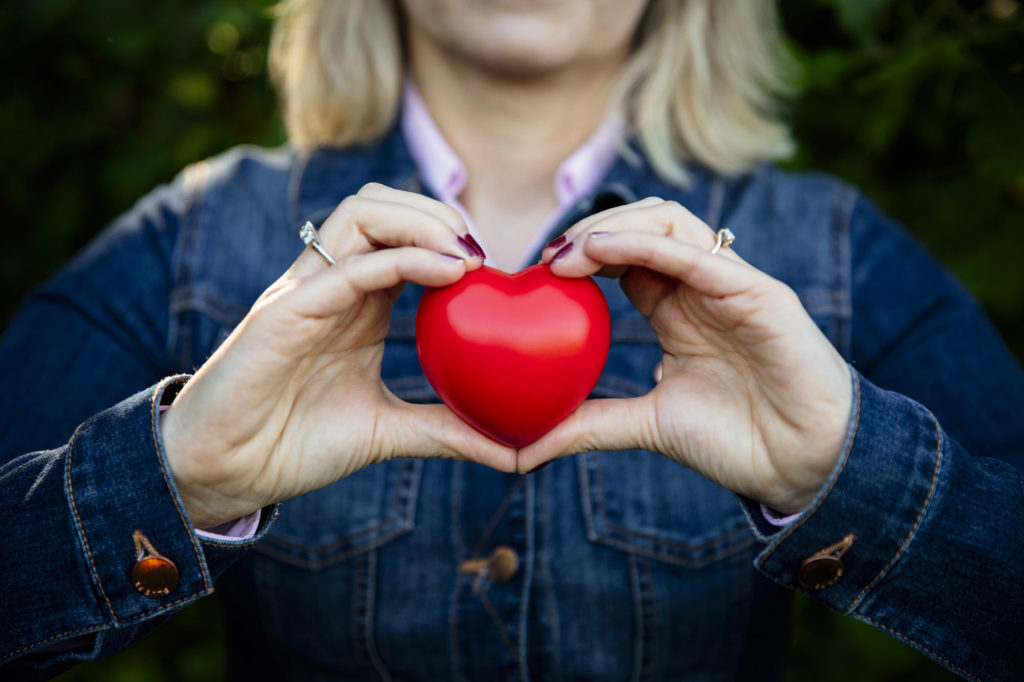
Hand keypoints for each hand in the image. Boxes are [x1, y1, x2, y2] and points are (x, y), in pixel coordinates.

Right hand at [161, 183, 514, 528]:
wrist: (225, 472)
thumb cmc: (296, 443)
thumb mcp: (389, 431)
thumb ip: (449, 430)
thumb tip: (517, 453)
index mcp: (356, 301)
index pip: (403, 234)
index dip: (451, 234)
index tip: (496, 267)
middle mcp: (331, 284)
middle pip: (383, 205)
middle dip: (438, 212)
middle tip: (483, 253)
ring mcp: (306, 292)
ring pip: (363, 214)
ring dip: (423, 221)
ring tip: (467, 255)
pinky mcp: (284, 313)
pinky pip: (346, 268)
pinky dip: (402, 259)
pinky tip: (449, 273)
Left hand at [520, 198, 852, 512]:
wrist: (806, 468)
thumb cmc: (738, 442)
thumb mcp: (647, 425)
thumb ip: (591, 424)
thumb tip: (525, 451)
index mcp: (677, 309)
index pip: (623, 257)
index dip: (580, 254)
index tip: (537, 274)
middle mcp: (701, 287)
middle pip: (642, 225)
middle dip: (590, 231)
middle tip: (547, 258)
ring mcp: (731, 285)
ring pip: (670, 222)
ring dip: (613, 226)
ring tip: (569, 253)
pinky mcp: (758, 293)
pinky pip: (698, 254)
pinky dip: (644, 244)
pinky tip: (600, 248)